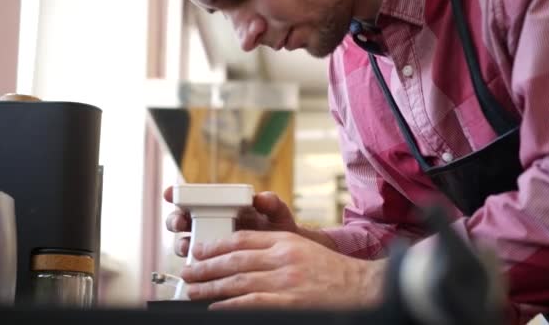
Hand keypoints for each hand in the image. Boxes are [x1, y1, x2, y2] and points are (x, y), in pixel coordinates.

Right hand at [164, 186, 297, 256]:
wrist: (285, 255)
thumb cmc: (278, 228)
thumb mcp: (276, 214)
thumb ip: (270, 204)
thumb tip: (263, 198)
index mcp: (220, 206)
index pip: (193, 198)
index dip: (177, 194)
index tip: (170, 194)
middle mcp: (209, 223)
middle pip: (181, 221)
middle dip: (175, 221)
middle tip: (181, 223)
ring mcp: (209, 244)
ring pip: (185, 244)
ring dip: (183, 245)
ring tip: (189, 247)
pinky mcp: (212, 264)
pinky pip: (198, 265)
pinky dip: (195, 267)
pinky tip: (199, 268)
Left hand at [181, 231, 386, 309]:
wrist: (360, 288)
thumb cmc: (332, 271)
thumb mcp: (303, 248)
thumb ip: (275, 248)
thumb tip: (242, 257)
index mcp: (285, 241)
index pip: (242, 239)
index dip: (216, 245)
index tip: (199, 251)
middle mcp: (282, 258)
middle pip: (234, 260)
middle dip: (206, 266)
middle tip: (188, 272)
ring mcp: (284, 281)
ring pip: (236, 282)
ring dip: (210, 287)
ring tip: (192, 291)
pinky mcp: (287, 303)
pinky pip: (250, 303)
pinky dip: (229, 305)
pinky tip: (215, 307)